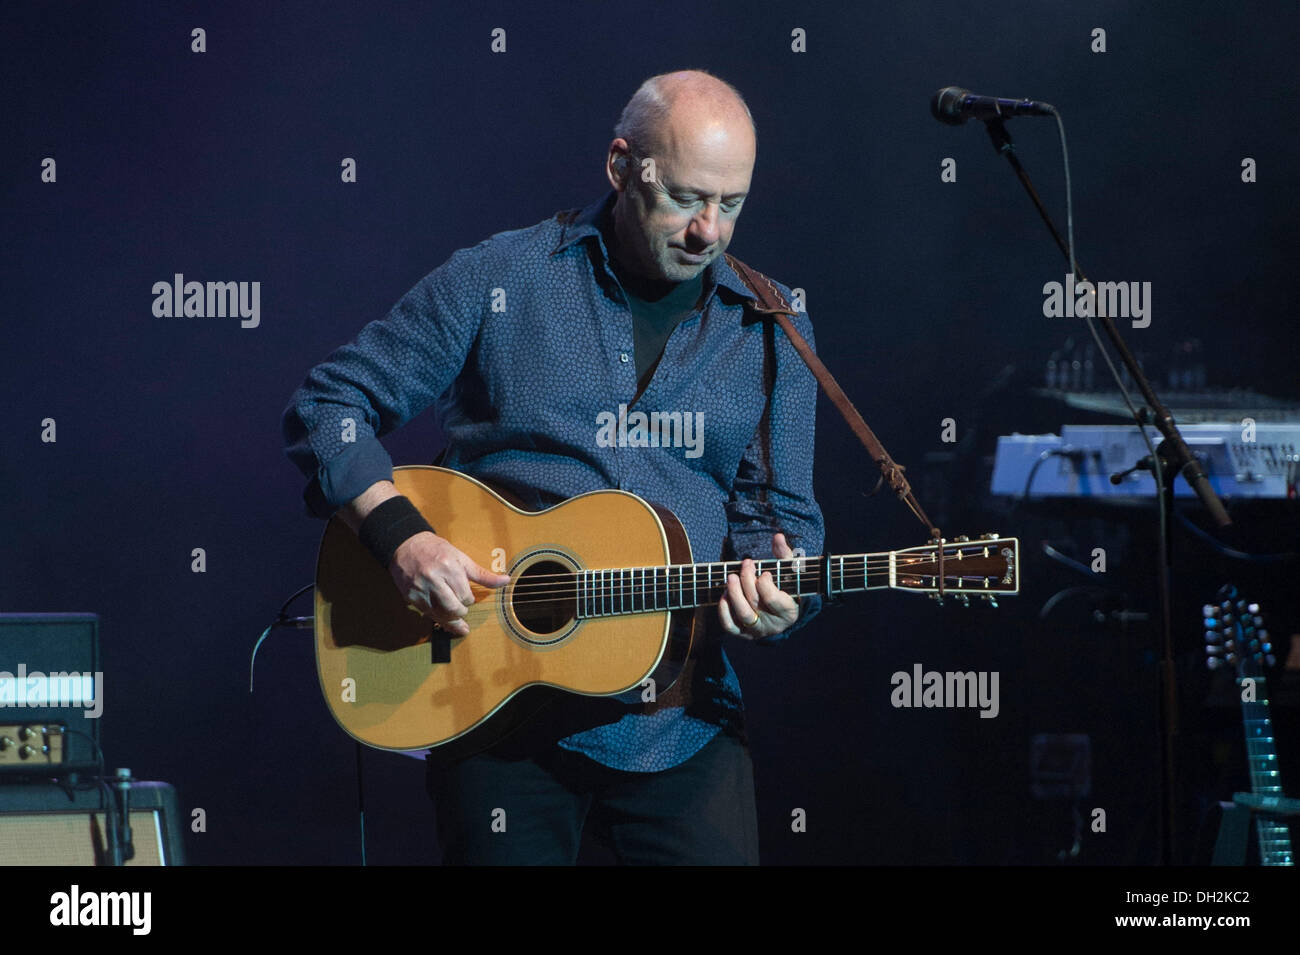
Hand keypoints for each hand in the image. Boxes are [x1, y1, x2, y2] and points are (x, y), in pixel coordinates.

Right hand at [388, 532, 510, 637]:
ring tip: (456, 620)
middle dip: (460, 611)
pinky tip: (443, 619)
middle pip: (454, 608)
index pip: (465, 596)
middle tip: (461, 608)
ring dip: (450, 619)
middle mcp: (434, 578)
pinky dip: (437, 618)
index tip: (466, 595)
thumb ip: (483, 574)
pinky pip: (427, 614)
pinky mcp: (411, 596)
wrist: (406, 545)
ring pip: (440, 615)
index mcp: (449, 567)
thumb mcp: (462, 558)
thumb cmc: (437, 550)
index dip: (468, 598)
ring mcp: (420, 588)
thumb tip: (506, 581)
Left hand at [718, 532, 799, 639]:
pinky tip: (724, 594)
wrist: (780, 610)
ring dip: (734, 593)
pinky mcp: (742, 633)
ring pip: (742, 613)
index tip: (765, 572)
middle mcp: (773, 624)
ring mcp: (757, 630)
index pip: (773, 599)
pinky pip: (729, 625)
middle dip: (747, 579)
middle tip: (746, 564)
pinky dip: (723, 610)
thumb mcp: (789, 570)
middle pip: (755, 601)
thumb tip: (777, 536)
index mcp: (789, 611)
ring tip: (732, 577)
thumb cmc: (786, 586)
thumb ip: (784, 553)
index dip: (765, 583)